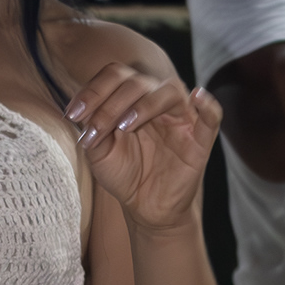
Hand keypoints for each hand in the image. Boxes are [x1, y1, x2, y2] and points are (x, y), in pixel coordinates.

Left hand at [65, 64, 221, 233]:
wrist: (145, 207)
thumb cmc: (124, 174)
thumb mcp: (99, 152)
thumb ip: (92, 128)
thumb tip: (83, 112)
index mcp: (131, 98)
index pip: (115, 77)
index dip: (93, 90)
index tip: (73, 114)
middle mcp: (156, 101)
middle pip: (137, 82)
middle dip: (111, 103)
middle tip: (96, 129)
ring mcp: (180, 118)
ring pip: (170, 91)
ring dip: (146, 103)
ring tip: (126, 125)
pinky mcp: (200, 139)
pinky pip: (211, 116)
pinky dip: (208, 104)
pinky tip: (198, 97)